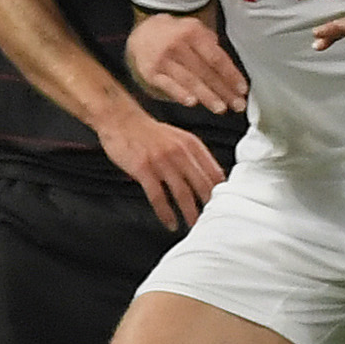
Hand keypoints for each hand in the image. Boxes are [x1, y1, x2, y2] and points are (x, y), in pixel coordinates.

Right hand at [97, 109, 222, 231]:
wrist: (121, 119)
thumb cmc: (148, 131)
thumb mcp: (178, 137)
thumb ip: (193, 156)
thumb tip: (209, 179)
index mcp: (191, 144)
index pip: (214, 172)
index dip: (222, 191)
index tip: (224, 204)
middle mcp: (179, 151)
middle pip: (202, 185)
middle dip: (209, 206)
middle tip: (212, 220)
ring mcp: (161, 161)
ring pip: (182, 193)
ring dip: (190, 213)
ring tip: (193, 225)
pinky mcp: (143, 169)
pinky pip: (158, 197)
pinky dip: (166, 213)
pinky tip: (170, 222)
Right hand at [128, 11, 246, 115]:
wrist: (142, 33)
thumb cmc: (175, 35)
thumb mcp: (194, 29)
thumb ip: (212, 46)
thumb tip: (230, 71)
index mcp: (192, 33)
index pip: (216, 58)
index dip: (231, 75)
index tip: (242, 89)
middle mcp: (177, 45)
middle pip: (205, 72)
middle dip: (224, 91)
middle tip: (237, 104)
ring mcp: (163, 59)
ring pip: (189, 81)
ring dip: (207, 97)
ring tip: (221, 108)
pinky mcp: (151, 72)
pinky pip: (168, 85)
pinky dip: (181, 94)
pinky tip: (192, 102)